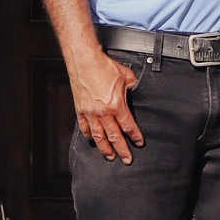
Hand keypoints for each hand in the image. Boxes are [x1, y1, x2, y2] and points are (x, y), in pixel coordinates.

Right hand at [71, 48, 144, 162]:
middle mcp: (103, 112)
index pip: (128, 126)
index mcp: (116, 105)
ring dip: (105, 148)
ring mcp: (90, 112)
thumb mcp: (126, 75)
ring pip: (99, 136)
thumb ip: (133, 86)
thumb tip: (136, 90)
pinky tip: (92, 140)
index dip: (135, 136)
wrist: (84, 60)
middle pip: (114, 136)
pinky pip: (85, 127)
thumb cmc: (103, 66)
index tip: (139, 143)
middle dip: (122, 149)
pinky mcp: (80, 109)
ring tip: (110, 156)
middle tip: (127, 160)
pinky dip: (89, 135)